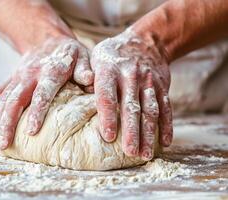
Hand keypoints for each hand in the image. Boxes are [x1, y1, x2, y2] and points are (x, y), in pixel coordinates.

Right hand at [0, 37, 93, 149]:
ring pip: (3, 99)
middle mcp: (30, 75)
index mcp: (51, 71)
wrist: (47, 39)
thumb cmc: (69, 53)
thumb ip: (84, 68)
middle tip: (3, 145)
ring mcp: (18, 77)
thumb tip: (89, 80)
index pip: (42, 93)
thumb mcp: (82, 56)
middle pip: (15, 100)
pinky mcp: (11, 78)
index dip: (36, 111)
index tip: (31, 131)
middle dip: (8, 123)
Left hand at [91, 28, 172, 159]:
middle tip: (129, 152)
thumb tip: (80, 100)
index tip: (108, 136)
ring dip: (149, 133)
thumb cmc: (113, 54)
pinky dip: (166, 125)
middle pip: (131, 107)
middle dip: (131, 131)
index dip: (107, 116)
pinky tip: (164, 142)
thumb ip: (87, 77)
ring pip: (150, 110)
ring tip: (145, 154)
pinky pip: (166, 107)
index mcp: (109, 69)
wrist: (146, 41)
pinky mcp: (162, 86)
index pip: (107, 95)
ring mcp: (149, 81)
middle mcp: (131, 75)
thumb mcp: (95, 57)